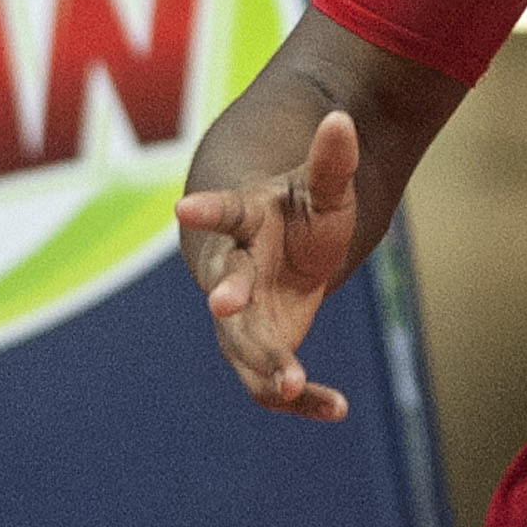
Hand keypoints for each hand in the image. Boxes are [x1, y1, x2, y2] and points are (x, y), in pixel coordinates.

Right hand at [175, 107, 361, 419]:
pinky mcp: (258, 350)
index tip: (183, 207)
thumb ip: (331, 160)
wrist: (274, 254)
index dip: (204, 210)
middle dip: (226, 294)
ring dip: (262, 364)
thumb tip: (342, 118)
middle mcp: (233, 271)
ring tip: (290, 384)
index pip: (219, 212)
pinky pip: (270, 382)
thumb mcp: (322, 187)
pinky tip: (338, 408)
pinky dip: (301, 399)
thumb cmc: (295, 214)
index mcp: (243, 222)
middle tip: (226, 305)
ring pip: (241, 344)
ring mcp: (241, 316)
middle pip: (226, 285)